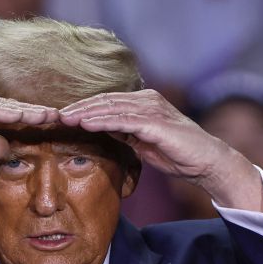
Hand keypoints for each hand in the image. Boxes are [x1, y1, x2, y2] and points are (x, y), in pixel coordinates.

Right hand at [0, 86, 57, 181]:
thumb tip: (10, 147)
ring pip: (1, 105)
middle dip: (38, 110)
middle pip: (10, 103)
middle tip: (66, 114)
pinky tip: (23, 117)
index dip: (35, 116)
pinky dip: (4, 113)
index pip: (10, 110)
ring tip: (52, 116)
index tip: (59, 122)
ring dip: (27, 110)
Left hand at [58, 90, 262, 211]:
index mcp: (143, 103)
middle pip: (105, 101)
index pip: (107, 102)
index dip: (83, 108)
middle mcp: (147, 100)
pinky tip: (86, 123)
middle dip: (78, 107)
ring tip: (65, 118)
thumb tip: (101, 130)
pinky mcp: (156, 123)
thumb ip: (124, 133)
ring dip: (86, 112)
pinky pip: (124, 120)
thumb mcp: (143, 143)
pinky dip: (103, 120)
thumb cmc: (178, 154)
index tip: (62, 117)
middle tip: (55, 115)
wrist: (207, 163)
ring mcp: (152, 109)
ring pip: (111, 107)